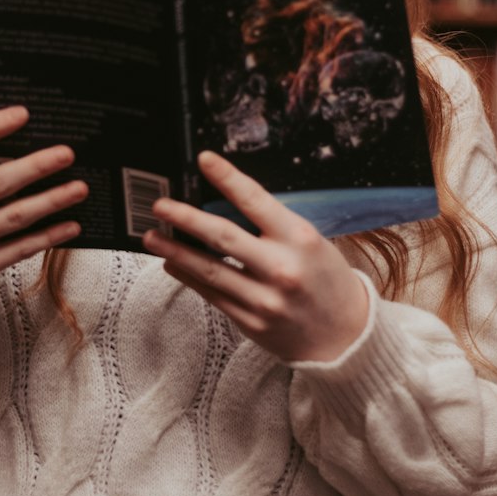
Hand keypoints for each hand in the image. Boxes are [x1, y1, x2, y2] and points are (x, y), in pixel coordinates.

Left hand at [143, 150, 368, 363]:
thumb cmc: (325, 279)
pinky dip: (188, 276)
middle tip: (159, 205)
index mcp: (300, 239)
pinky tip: (172, 263)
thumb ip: (272, 226)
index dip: (228, 177)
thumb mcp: (309, 242)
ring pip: (209, 270)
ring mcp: (264, 299)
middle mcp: (281, 268)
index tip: (204, 159)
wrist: (345, 335)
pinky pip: (211, 294)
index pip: (256, 201)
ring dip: (175, 251)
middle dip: (185, 218)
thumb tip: (223, 203)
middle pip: (223, 237)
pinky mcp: (251, 321)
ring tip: (151, 237)